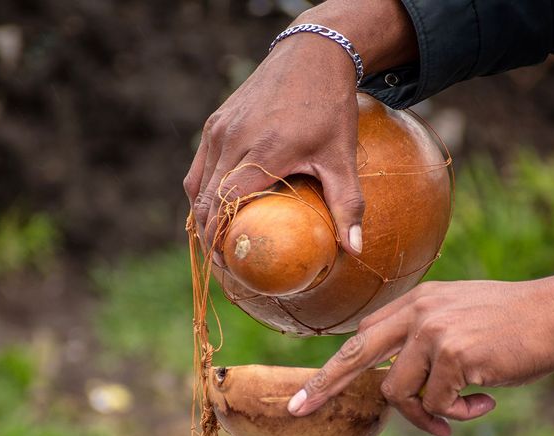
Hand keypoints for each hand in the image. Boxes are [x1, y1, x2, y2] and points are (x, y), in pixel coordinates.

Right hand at [183, 34, 362, 254]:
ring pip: (197, 183)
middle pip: (206, 199)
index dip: (219, 237)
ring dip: (202, 214)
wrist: (312, 54)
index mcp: (262, 151)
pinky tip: (217, 208)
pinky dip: (204, 190)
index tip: (229, 263)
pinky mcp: (216, 122)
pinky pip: (200, 165)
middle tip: (223, 262)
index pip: (225, 204)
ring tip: (217, 240)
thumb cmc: (329, 107)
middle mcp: (233, 139)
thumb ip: (347, 203)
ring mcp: (220, 129)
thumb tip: (356, 249)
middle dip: (207, 235)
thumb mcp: (342, 156)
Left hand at [286, 271, 553, 435]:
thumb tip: (400, 383)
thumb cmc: (514, 322)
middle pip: (354, 354)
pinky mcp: (453, 354)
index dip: (336, 362)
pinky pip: (437, 403)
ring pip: (399, 392)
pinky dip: (460, 413)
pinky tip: (487, 399)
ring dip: (428, 413)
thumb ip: (425, 337)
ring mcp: (433, 331)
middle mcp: (417, 312)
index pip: (363, 333)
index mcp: (416, 301)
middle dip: (323, 385)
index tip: (308, 386)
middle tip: (297, 408)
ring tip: (464, 409)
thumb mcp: (460, 317)